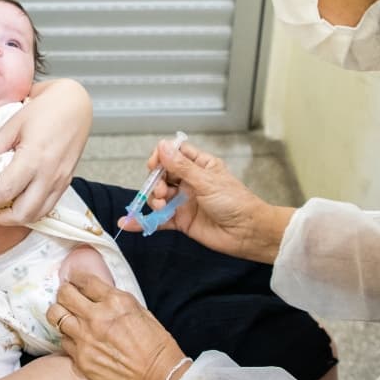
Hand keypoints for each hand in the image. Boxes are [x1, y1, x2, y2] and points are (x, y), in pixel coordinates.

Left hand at [0, 78, 91, 222]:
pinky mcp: (66, 182)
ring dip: (13, 218)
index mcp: (34, 159)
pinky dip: (29, 210)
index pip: (3, 192)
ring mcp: (60, 182)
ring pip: (36, 216)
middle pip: (21, 214)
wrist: (76, 105)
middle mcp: (49, 175)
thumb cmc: (46, 109)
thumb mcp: (13, 123)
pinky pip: (46, 207)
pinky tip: (16, 201)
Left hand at [47, 273, 186, 379]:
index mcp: (116, 302)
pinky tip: (77, 340)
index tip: (76, 282)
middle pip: (64, 294)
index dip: (78, 279)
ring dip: (60, 314)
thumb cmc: (157, 347)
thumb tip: (102, 297)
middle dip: (65, 293)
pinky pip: (63, 341)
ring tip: (67, 317)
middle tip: (68, 297)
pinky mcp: (81, 359)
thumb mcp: (142, 312)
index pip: (85, 280)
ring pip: (56, 316)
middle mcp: (97, 317)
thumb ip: (118, 302)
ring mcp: (86, 338)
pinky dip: (68, 338)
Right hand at [119, 140, 293, 263]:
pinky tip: (130, 223)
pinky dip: (145, 221)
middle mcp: (190, 182)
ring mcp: (185, 202)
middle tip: (161, 191)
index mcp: (200, 166)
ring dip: (153, 200)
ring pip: (159, 196)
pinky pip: (159, 220)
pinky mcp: (182, 221)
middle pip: (162, 175)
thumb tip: (162, 147)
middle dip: (156, 181)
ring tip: (160, 206)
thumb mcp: (207, 181)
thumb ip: (181, 166)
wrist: (248, 233)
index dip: (162, 157)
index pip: (174, 154)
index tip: (155, 165)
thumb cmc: (236, 203)